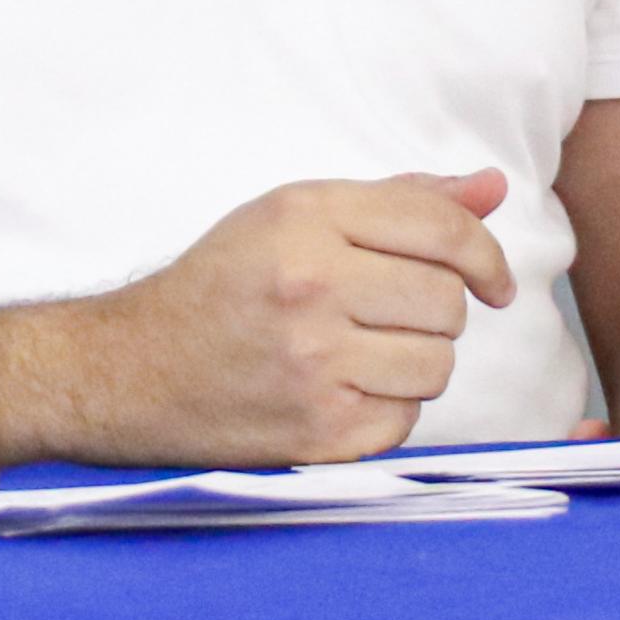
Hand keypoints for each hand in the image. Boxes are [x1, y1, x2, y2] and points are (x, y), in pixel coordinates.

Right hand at [73, 168, 518, 467]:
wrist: (127, 372)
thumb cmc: (219, 288)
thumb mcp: (294, 217)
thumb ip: (399, 201)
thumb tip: (493, 187)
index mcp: (306, 218)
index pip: (442, 227)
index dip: (485, 256)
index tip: (492, 283)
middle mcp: (311, 285)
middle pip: (447, 301)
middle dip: (436, 313)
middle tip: (389, 319)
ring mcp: (313, 364)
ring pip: (438, 365)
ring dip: (416, 364)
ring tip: (362, 356)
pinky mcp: (315, 431)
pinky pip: (406, 421)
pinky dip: (387, 411)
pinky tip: (341, 394)